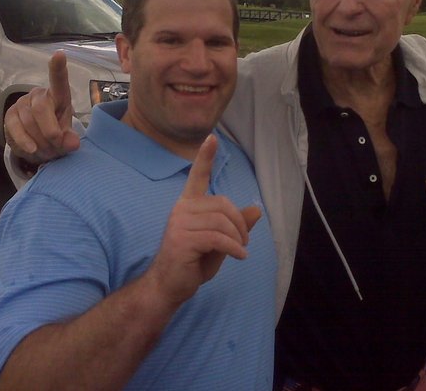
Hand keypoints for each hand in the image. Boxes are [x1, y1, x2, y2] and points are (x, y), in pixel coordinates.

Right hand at [4, 50, 79, 163]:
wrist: (37, 145)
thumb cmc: (56, 133)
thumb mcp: (67, 137)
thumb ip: (70, 139)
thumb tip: (71, 144)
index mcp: (58, 95)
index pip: (59, 80)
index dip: (58, 68)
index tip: (60, 54)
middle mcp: (38, 95)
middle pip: (41, 109)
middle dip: (50, 132)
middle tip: (57, 146)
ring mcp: (21, 104)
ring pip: (29, 122)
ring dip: (40, 141)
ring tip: (47, 150)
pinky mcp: (9, 116)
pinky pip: (15, 130)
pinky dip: (25, 142)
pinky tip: (32, 149)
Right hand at [147, 135, 261, 306]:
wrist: (169, 287)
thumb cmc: (193, 263)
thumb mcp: (220, 242)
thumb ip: (236, 225)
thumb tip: (256, 209)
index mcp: (188, 205)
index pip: (197, 177)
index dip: (205, 157)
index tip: (212, 138)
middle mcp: (182, 209)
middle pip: (222, 204)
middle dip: (240, 223)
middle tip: (244, 241)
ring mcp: (179, 223)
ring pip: (222, 222)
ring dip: (238, 238)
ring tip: (240, 250)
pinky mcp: (182, 239)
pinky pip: (218, 238)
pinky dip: (234, 248)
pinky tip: (239, 256)